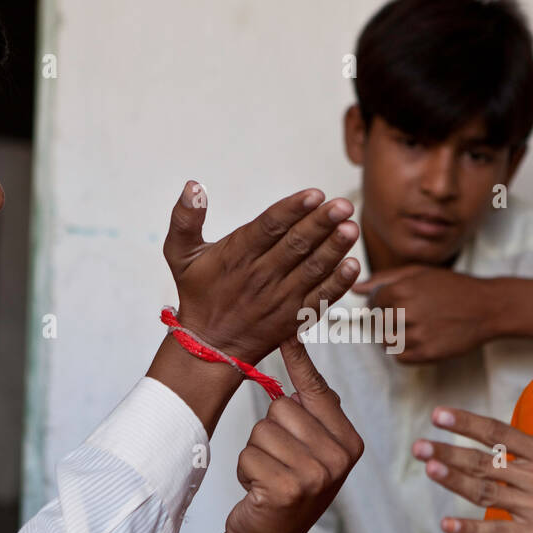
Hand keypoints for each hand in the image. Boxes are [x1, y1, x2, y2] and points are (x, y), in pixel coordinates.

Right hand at [163, 181, 360, 364]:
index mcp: (237, 255)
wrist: (210, 347)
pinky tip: (353, 265)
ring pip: (311, 269)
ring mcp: (281, 297)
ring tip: (351, 228)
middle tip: (343, 205)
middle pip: (296, 245)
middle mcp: (261, 276)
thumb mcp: (180, 254)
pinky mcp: (295, 316)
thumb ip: (186, 219)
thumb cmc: (198, 294)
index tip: (315, 194)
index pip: (269, 227)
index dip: (292, 210)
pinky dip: (337, 283)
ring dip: (334, 249)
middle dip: (321, 224)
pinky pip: (320, 298)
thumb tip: (192, 185)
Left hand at [221, 338, 363, 532]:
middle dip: (268, 432)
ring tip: (269, 478)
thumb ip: (309, 406)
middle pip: (282, 406)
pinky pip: (250, 454)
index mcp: (350, 441)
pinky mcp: (290, 489)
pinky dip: (246, 472)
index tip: (289, 326)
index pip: (317, 390)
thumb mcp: (307, 448)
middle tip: (278, 463)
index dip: (298, 359)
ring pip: (263, 429)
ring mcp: (318, 474)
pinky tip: (260, 492)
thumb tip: (295, 343)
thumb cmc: (282, 488)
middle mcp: (341, 457)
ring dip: (255, 454)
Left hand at [352, 265, 491, 362]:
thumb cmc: (453, 286)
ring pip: (386, 342)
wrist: (488, 307)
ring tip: (417, 327)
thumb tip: (356, 288)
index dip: (382, 304)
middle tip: (410, 316)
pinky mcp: (426, 353)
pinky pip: (400, 357)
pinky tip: (422, 338)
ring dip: (396, 336)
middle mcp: (405, 312)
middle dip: (389, 320)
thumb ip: (384, 279)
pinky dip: (406, 351)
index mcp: (401, 290)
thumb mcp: (419, 272)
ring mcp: (416, 335)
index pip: (373, 303)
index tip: (396, 304)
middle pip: (378, 324)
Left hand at [411, 354, 532, 532]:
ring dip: (454, 481)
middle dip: (448, 452)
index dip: (467, 422)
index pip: (500, 432)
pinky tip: (446, 525)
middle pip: (484, 462)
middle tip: (418, 446)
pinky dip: (471, 531)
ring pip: (485, 492)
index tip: (438, 414)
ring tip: (428, 468)